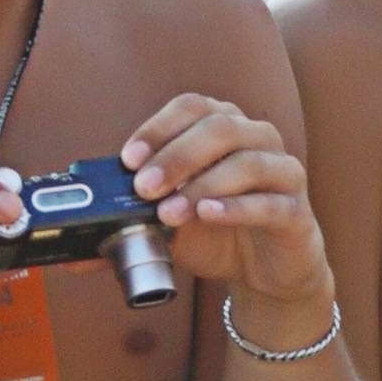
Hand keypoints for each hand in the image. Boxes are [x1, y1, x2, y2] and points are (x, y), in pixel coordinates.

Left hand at [121, 95, 332, 314]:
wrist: (265, 273)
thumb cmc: (218, 234)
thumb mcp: (169, 224)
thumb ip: (133, 222)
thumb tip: (83, 243)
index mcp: (225, 126)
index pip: (192, 107)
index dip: (158, 128)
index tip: (129, 160)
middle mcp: (258, 139)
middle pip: (220, 127)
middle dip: (176, 156)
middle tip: (144, 187)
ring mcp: (283, 173)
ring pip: (247, 162)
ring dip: (202, 185)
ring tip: (171, 212)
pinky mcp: (297, 212)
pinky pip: (271, 203)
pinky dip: (237, 208)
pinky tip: (209, 215)